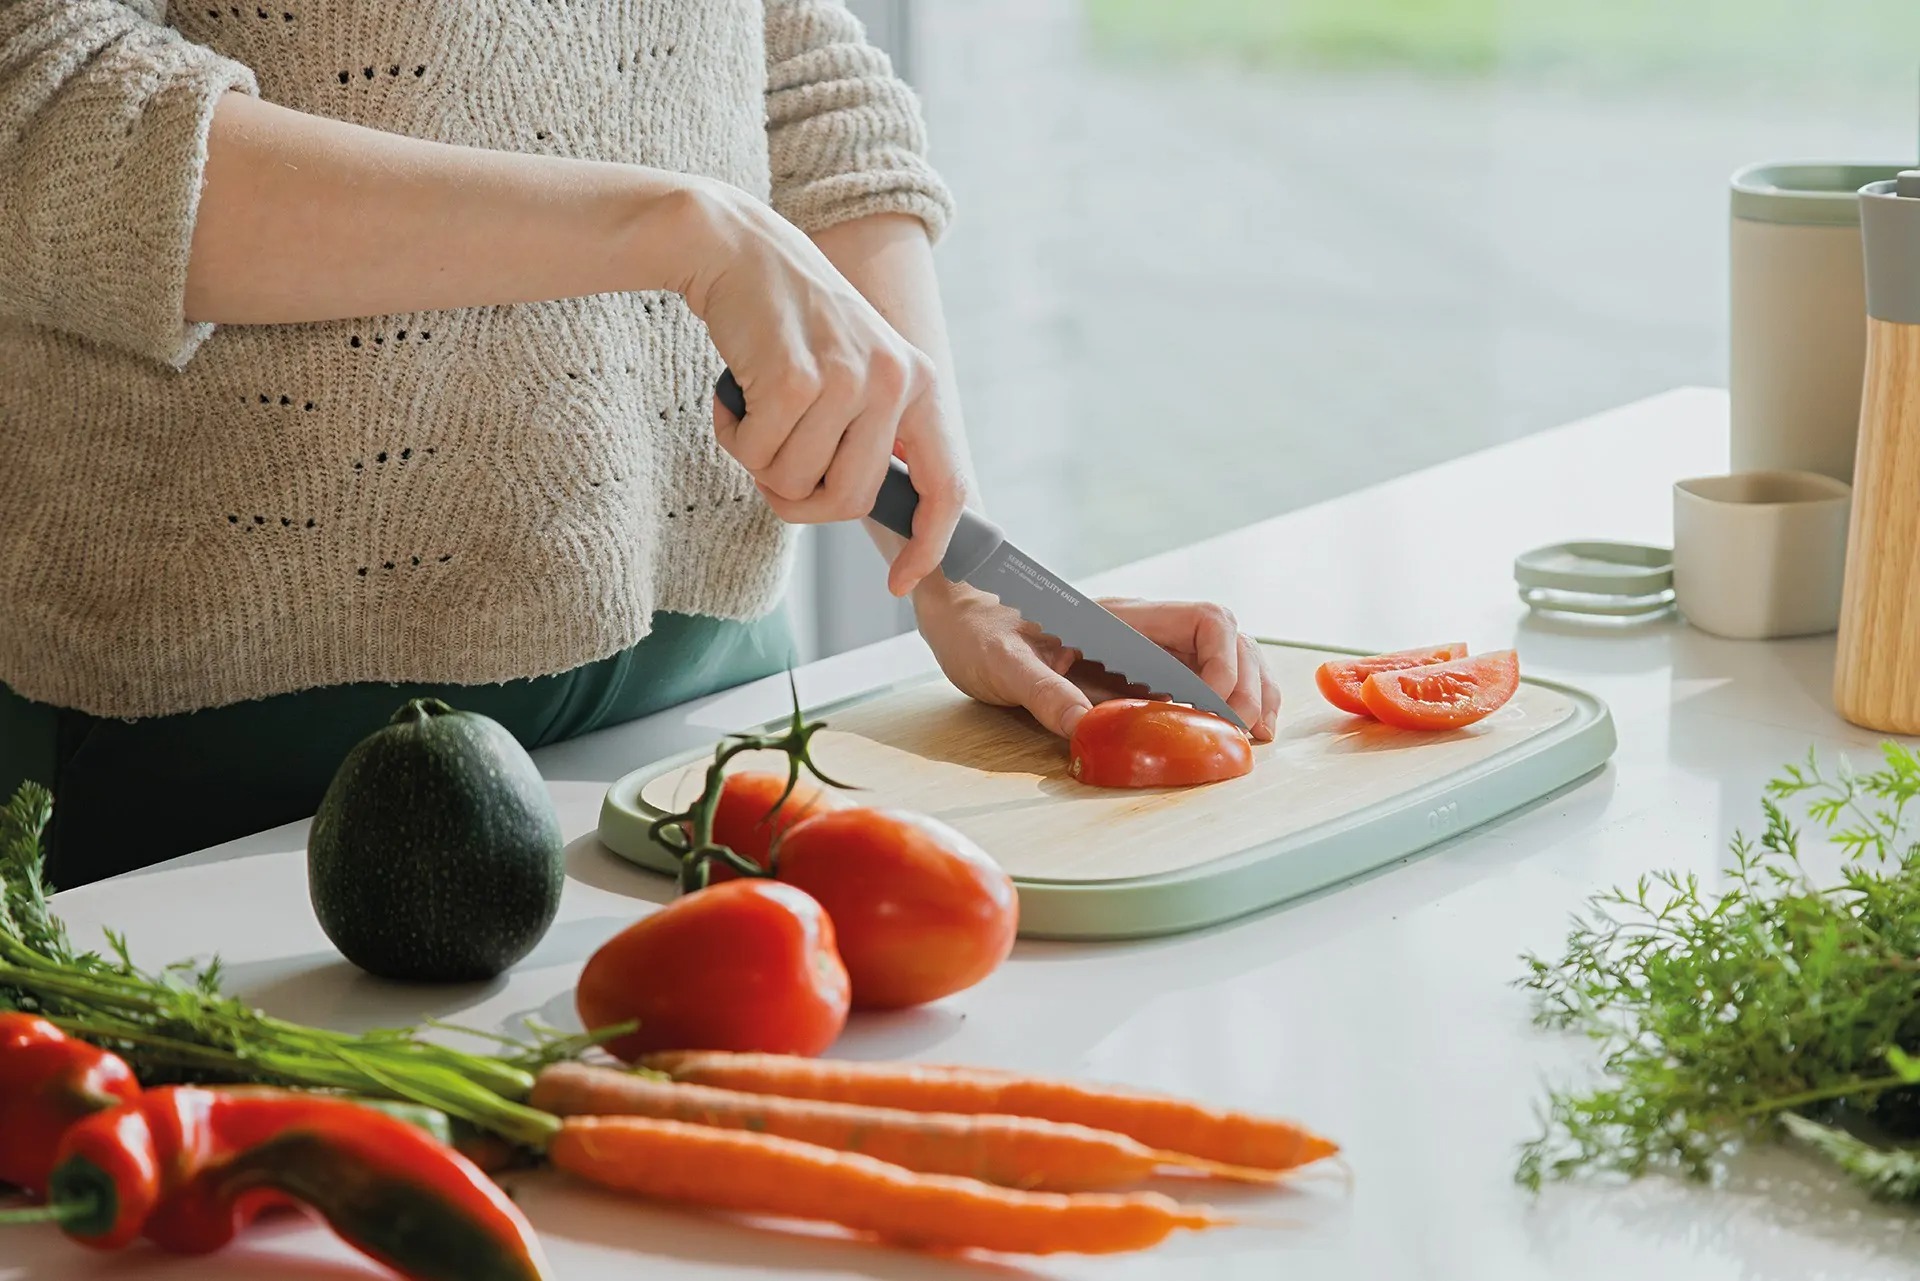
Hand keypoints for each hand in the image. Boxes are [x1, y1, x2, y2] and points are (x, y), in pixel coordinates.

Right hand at [679, 182, 966, 592]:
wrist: (739, 250)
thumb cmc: (790, 326)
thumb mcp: (854, 371)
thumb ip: (870, 433)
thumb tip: (867, 508)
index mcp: (919, 384)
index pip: (946, 486)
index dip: (927, 544)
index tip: (900, 582)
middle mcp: (895, 381)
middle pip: (850, 502)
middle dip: (801, 500)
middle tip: (772, 466)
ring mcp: (847, 379)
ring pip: (797, 483)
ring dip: (760, 462)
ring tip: (756, 409)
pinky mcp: (796, 380)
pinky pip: (758, 456)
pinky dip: (734, 437)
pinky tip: (734, 394)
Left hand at [914, 583, 1280, 741]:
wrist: (963, 618)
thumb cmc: (980, 635)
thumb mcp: (1002, 665)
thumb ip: (1042, 692)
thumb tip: (1084, 729)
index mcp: (1120, 617)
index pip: (1203, 621)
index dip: (1225, 663)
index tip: (1219, 710)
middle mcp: (1142, 627)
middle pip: (1227, 639)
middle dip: (1248, 683)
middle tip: (1249, 735)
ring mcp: (1143, 646)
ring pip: (1221, 656)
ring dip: (1246, 690)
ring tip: (1256, 734)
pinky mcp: (1135, 669)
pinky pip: (1195, 678)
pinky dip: (1223, 700)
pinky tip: (1230, 729)